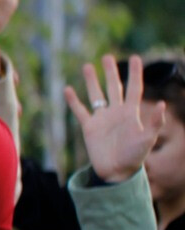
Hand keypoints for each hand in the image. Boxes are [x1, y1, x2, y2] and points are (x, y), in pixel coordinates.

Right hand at [68, 55, 159, 183]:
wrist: (116, 172)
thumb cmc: (134, 157)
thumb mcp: (147, 139)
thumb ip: (155, 122)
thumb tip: (161, 104)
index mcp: (131, 113)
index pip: (133, 88)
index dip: (135, 73)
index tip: (135, 58)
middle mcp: (116, 112)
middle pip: (113, 87)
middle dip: (110, 72)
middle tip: (106, 57)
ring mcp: (102, 119)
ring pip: (96, 95)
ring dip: (91, 81)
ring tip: (86, 66)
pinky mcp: (89, 128)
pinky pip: (80, 111)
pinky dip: (73, 101)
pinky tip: (68, 90)